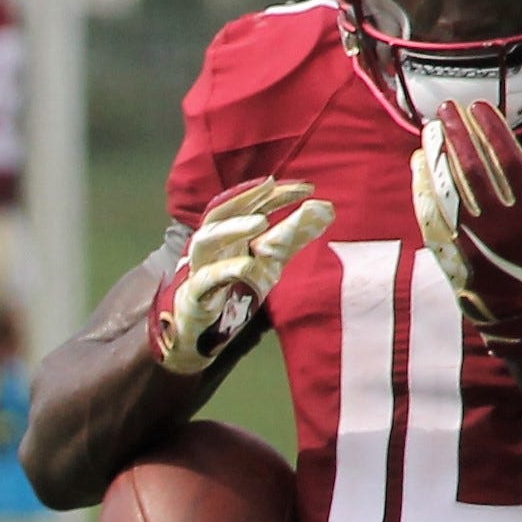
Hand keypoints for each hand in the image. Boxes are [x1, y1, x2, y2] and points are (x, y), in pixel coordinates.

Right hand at [147, 179, 333, 373]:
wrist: (201, 335)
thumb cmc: (233, 291)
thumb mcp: (268, 262)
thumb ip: (292, 237)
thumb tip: (326, 208)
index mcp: (229, 235)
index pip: (249, 206)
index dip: (275, 194)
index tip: (307, 187)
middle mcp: (212, 247)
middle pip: (220, 213)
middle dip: (246, 198)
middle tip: (273, 186)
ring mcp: (201, 269)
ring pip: (206, 241)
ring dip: (232, 229)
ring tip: (261, 222)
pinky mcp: (196, 295)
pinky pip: (207, 279)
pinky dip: (226, 270)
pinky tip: (248, 265)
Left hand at [413, 104, 521, 356]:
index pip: (508, 163)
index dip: (493, 132)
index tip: (480, 107)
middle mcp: (497, 226)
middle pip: (472, 170)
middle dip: (457, 135)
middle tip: (447, 109)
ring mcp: (468, 240)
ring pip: (447, 189)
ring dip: (436, 156)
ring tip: (430, 128)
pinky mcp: (448, 252)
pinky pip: (429, 214)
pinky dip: (422, 187)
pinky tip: (417, 165)